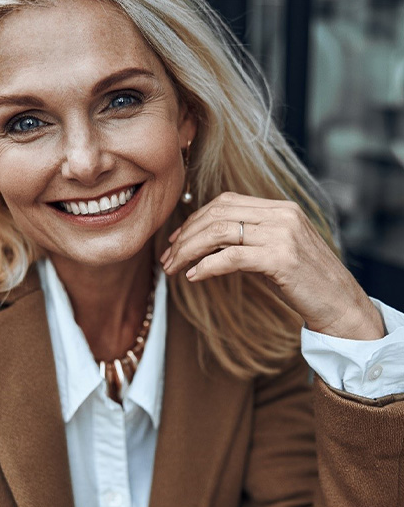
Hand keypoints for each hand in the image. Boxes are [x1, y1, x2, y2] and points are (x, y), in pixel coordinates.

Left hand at [161, 192, 384, 339]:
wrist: (340, 304)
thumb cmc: (305, 282)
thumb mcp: (276, 251)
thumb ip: (249, 239)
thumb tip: (207, 242)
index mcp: (280, 208)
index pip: (226, 202)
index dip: (195, 219)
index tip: (175, 240)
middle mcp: (282, 215)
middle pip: (218, 214)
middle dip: (185, 236)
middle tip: (166, 259)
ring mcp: (283, 235)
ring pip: (220, 233)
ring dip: (189, 251)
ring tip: (173, 269)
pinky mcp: (281, 259)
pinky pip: (232, 257)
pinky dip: (207, 266)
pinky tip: (193, 277)